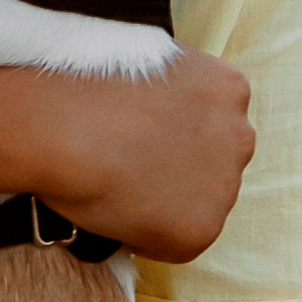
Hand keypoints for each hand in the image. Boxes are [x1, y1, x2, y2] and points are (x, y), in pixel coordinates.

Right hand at [38, 45, 253, 262]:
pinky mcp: (201, 230)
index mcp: (228, 88)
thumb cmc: (83, 84)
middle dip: (177, 168)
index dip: (170, 131)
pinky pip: (174, 243)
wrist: (62, 125)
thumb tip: (144, 118)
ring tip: (114, 191)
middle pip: (211, 163)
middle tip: (127, 167)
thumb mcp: (142, 58)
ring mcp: (224, 186)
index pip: (210, 119)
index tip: (138, 135)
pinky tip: (111, 214)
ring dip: (164, 203)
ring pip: (196, 204)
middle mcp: (239, 137)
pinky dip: (145, 237)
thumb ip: (165, 89)